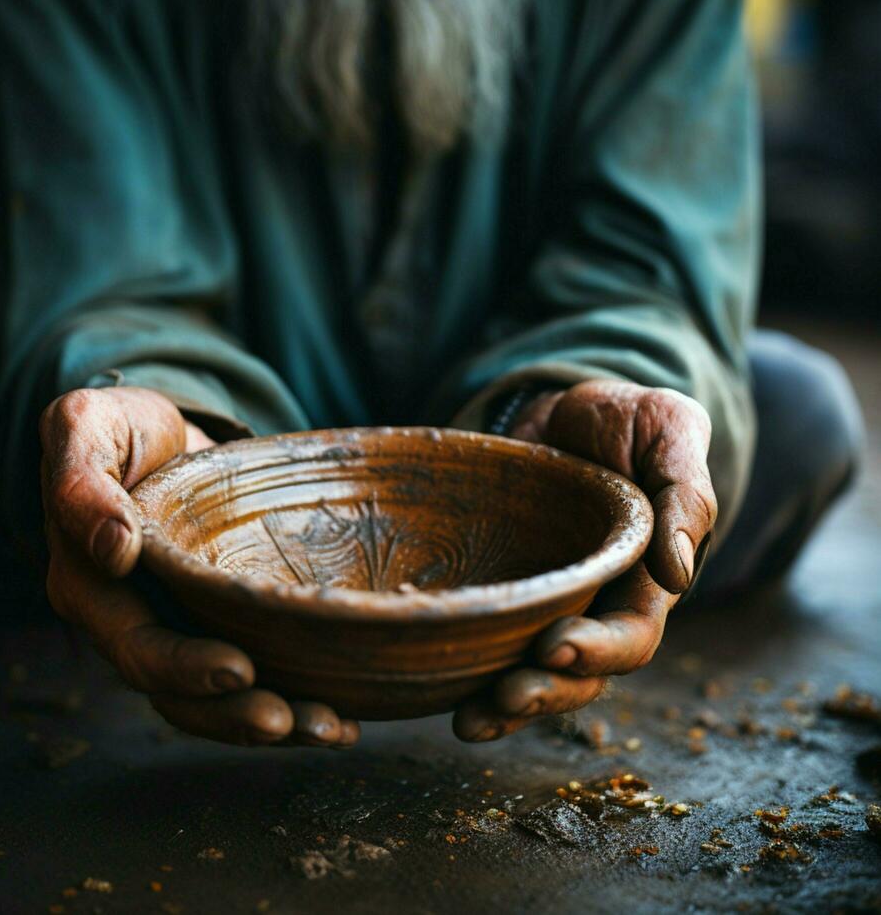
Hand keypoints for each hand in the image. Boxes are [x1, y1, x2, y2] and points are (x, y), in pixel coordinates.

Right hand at [39, 386, 359, 747]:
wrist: (163, 434)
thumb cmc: (123, 428)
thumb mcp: (88, 427)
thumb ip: (81, 479)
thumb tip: (112, 547)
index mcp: (91, 587)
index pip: (134, 644)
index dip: (182, 667)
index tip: (239, 670)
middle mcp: (131, 622)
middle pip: (178, 691)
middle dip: (233, 714)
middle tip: (290, 721)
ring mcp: (178, 628)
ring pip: (215, 701)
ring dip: (270, 722)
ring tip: (330, 730)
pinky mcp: (219, 623)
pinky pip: (249, 677)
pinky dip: (293, 699)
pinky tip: (343, 717)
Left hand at [453, 380, 716, 741]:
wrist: (562, 405)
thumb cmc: (627, 418)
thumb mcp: (668, 431)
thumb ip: (686, 494)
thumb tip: (680, 571)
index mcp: (641, 578)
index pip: (632, 634)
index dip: (601, 650)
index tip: (558, 646)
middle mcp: (593, 603)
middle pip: (579, 673)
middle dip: (546, 692)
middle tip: (506, 694)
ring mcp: (544, 601)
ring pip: (532, 672)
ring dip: (506, 703)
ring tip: (470, 720)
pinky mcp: (501, 590)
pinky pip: (490, 641)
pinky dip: (468, 670)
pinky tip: (440, 690)